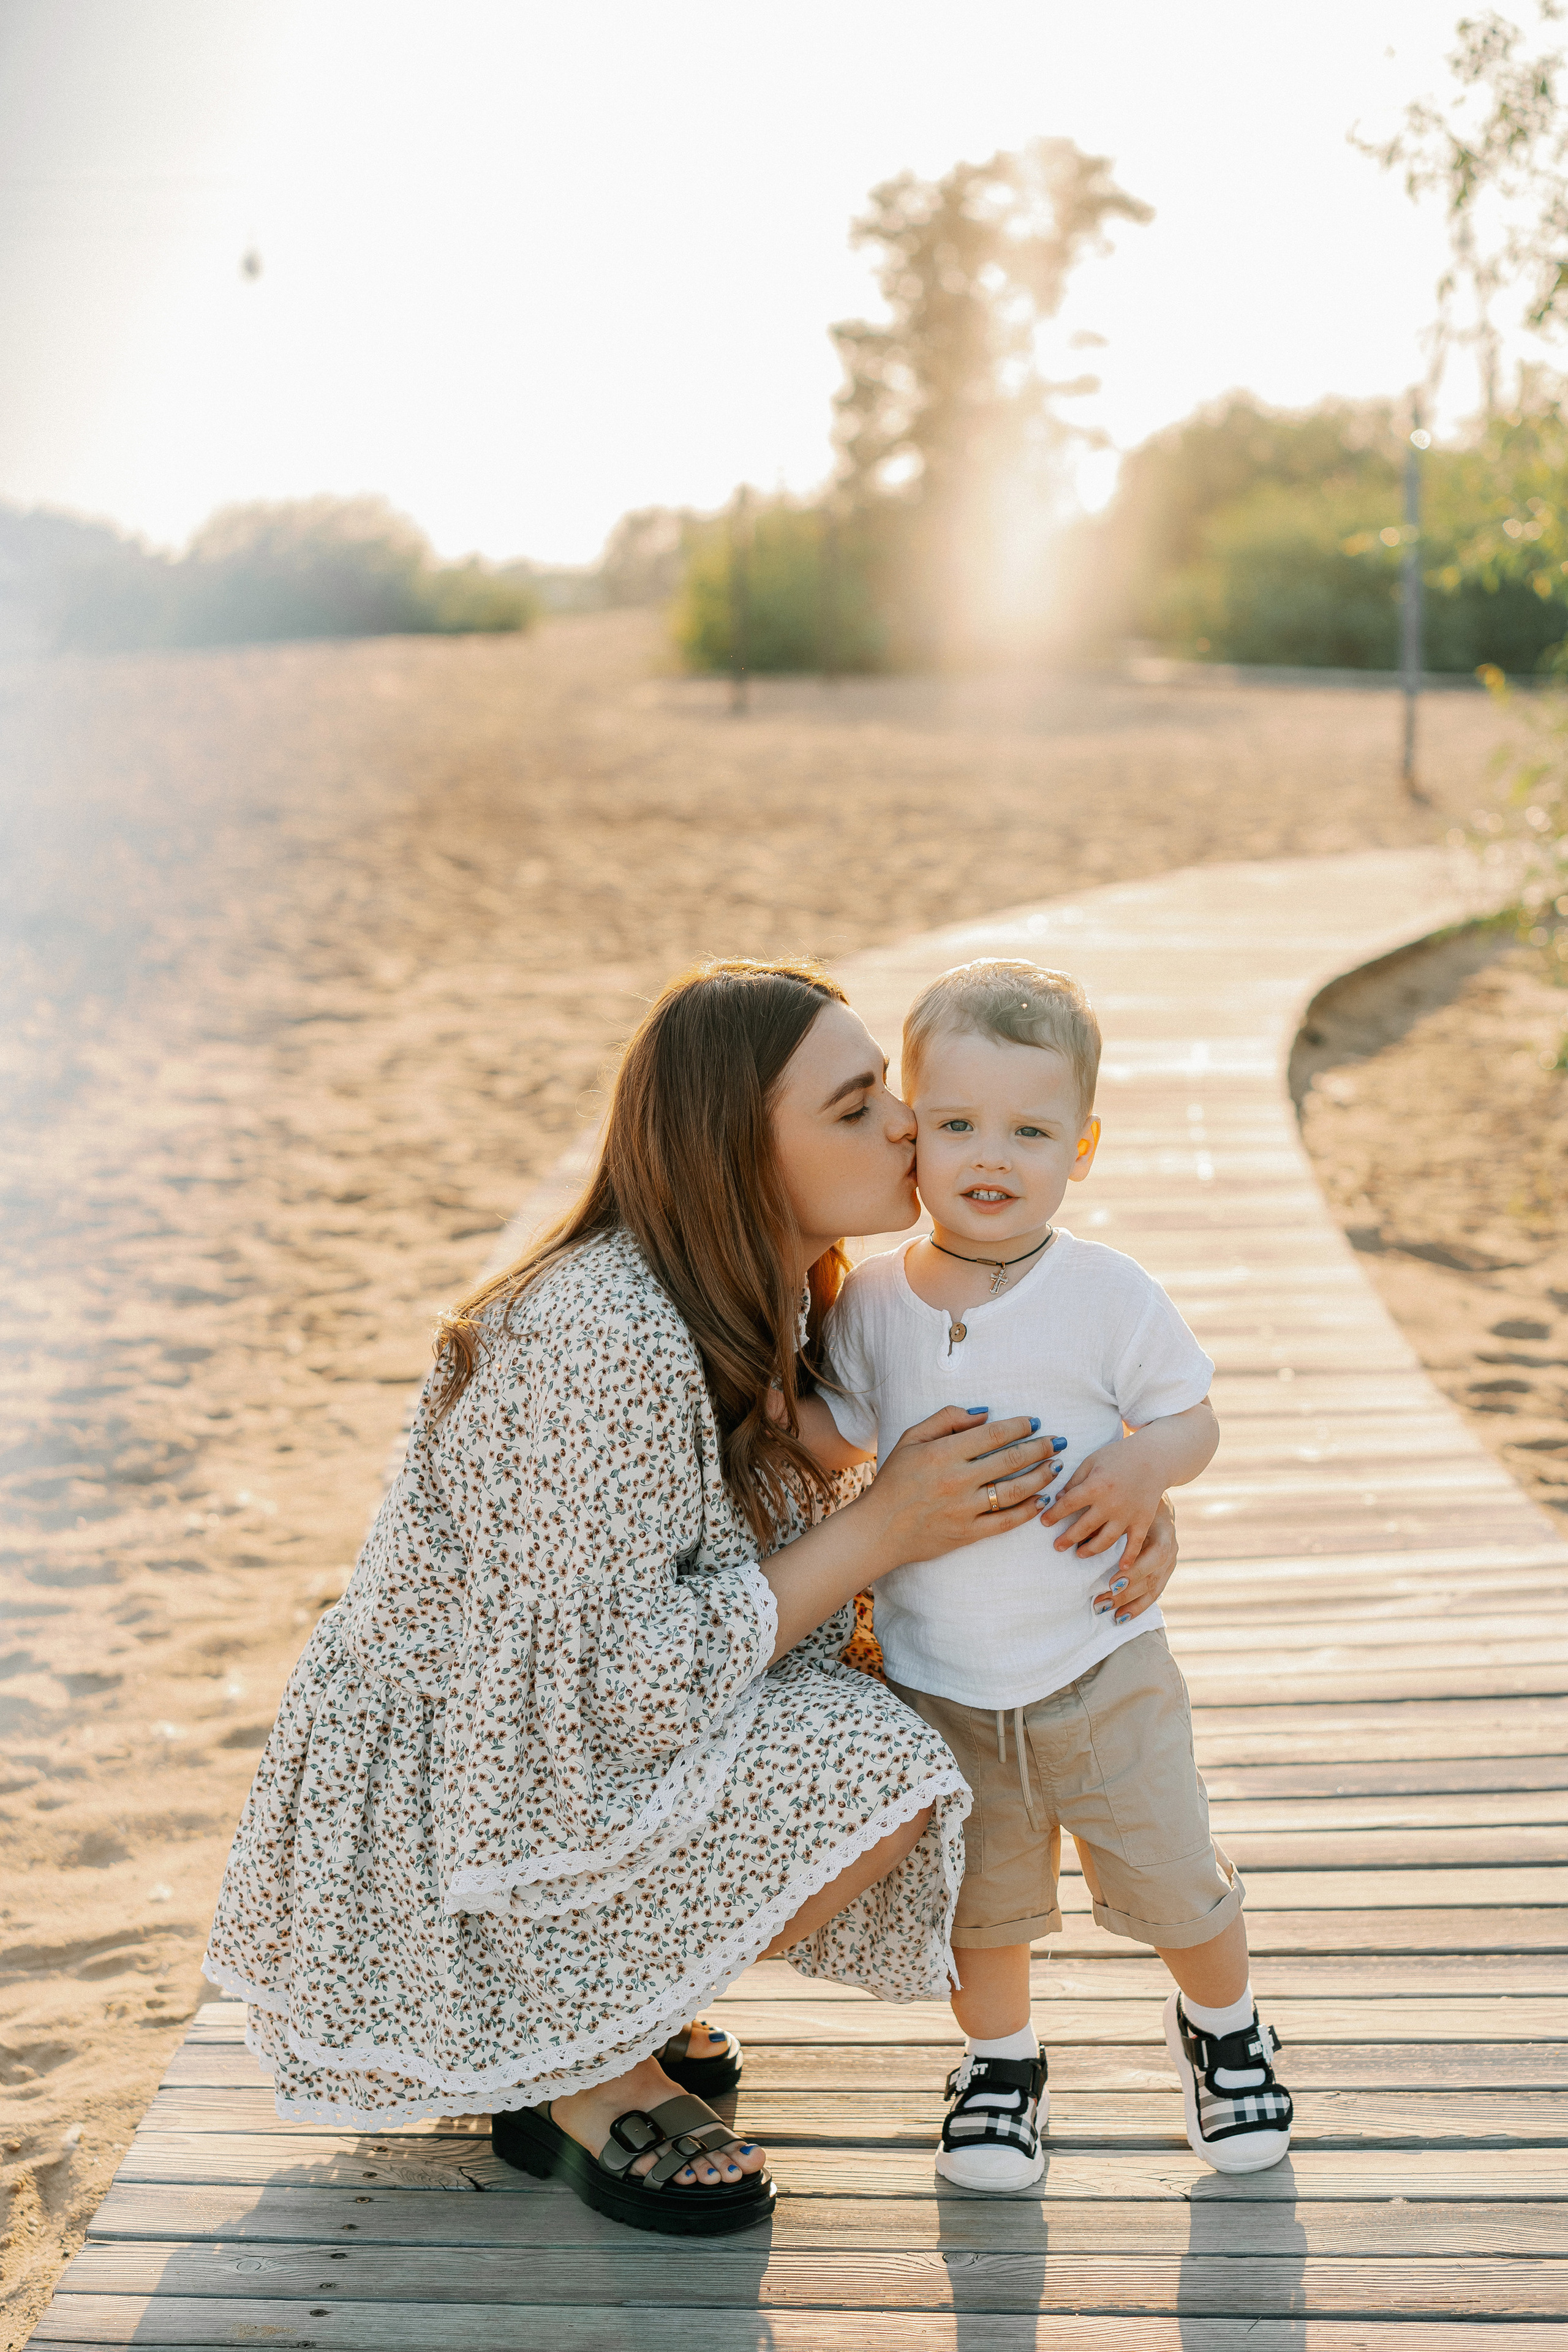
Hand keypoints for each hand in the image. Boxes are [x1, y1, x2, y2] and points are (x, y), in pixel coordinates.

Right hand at [863, 1407, 1060, 1575]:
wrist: (880, 1529)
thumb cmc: (894, 1479)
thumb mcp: (911, 1438)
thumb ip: (946, 1420)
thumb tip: (984, 1414)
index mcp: (943, 1453)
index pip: (993, 1435)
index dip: (1019, 1427)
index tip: (1035, 1422)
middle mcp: (957, 1480)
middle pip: (1010, 1461)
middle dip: (1040, 1448)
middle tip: (1059, 1442)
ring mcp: (965, 1509)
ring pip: (1014, 1491)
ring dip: (1041, 1477)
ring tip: (1056, 1466)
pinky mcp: (969, 1533)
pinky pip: (1006, 1522)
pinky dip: (1028, 1510)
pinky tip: (1042, 1499)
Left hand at [1040, 1435, 1165, 1561]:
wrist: (1154, 1456)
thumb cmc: (1118, 1456)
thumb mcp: (1092, 1461)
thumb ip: (1075, 1481)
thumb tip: (1058, 1498)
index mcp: (1095, 1486)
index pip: (1068, 1505)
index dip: (1054, 1515)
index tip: (1044, 1522)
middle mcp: (1110, 1503)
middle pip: (1083, 1527)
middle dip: (1067, 1538)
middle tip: (1057, 1546)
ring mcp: (1127, 1515)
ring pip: (1105, 1540)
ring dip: (1090, 1550)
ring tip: (1079, 1554)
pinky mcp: (1143, 1521)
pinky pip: (1134, 1544)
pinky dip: (1128, 1558)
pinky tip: (1121, 1569)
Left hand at [1092, 1493, 1177, 1623]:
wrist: (1155, 1489)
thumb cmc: (1134, 1497)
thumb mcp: (1126, 1503)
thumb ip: (1110, 1518)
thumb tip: (1083, 1534)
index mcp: (1163, 1529)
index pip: (1155, 1555)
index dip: (1136, 1570)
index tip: (1112, 1582)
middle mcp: (1171, 1547)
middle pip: (1152, 1576)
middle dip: (1126, 1591)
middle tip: (1101, 1599)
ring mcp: (1170, 1562)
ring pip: (1152, 1588)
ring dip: (1128, 1602)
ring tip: (1104, 1608)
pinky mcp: (1165, 1572)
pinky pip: (1153, 1594)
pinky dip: (1137, 1607)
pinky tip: (1120, 1618)